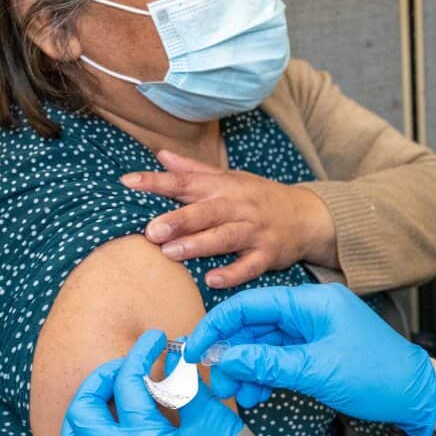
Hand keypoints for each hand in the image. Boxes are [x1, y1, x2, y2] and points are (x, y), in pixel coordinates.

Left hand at [60, 330, 300, 435]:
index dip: (142, 354)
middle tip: (128, 364)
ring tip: (115, 391)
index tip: (157, 338)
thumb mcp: (211, 418)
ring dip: (88, 411)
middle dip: (100, 381)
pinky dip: (94, 435)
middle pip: (82, 414)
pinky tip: (120, 419)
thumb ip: (183, 385)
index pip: (127, 386)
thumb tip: (170, 358)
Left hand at [121, 150, 336, 289]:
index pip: (187, 181)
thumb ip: (195, 170)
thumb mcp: (231, 178)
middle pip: (206, 212)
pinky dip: (233, 273)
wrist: (307, 216)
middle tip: (151, 230)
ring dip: (198, 245)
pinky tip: (213, 279)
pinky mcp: (268, 254)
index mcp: (225, 187)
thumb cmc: (260, 197)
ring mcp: (255, 231)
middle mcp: (239, 207)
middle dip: (179, 219)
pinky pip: (250, 265)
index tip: (128, 183)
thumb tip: (160, 155)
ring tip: (170, 253)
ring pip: (225, 237)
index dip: (157, 182)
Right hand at [185, 284, 435, 435]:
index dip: (219, 325)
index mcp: (313, 302)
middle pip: (255, 326)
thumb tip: (224, 358)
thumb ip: (268, 363)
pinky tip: (255, 394)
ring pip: (264, 346)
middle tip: (215, 383)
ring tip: (235, 394)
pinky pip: (279, 360)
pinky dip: (264, 376)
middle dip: (231, 354)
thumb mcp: (317, 370)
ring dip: (246, 369)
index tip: (195, 349)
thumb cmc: (377, 376)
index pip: (252, 303)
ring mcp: (313, 333)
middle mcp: (311, 312)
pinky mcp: (316, 354)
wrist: (416, 396)